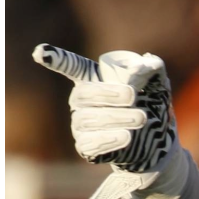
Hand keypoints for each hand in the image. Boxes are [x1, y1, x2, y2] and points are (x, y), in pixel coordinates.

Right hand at [33, 45, 178, 198]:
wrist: (158, 145)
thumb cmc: (152, 107)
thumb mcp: (157, 84)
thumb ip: (151, 68)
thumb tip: (142, 66)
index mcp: (95, 80)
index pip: (72, 66)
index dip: (56, 58)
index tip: (40, 52)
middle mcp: (82, 101)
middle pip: (83, 94)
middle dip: (107, 95)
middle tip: (133, 97)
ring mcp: (81, 125)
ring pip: (88, 119)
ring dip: (116, 118)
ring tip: (142, 119)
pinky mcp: (86, 147)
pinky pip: (89, 143)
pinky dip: (108, 140)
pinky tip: (126, 137)